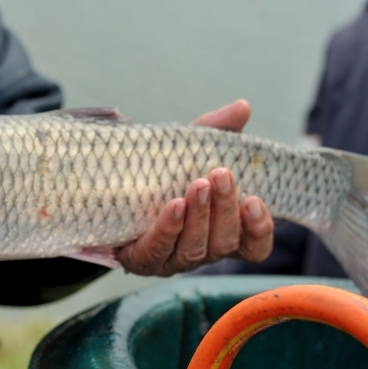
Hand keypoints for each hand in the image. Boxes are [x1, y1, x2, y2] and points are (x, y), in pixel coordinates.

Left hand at [115, 100, 273, 275]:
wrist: (108, 189)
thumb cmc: (160, 173)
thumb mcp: (188, 150)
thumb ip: (216, 132)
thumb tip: (242, 107)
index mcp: (221, 231)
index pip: (253, 247)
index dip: (259, 230)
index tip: (255, 200)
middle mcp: (201, 251)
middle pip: (223, 243)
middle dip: (225, 208)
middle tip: (221, 175)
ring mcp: (172, 260)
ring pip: (194, 249)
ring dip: (199, 217)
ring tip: (197, 184)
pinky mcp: (141, 261)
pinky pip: (157, 250)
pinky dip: (168, 228)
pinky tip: (174, 206)